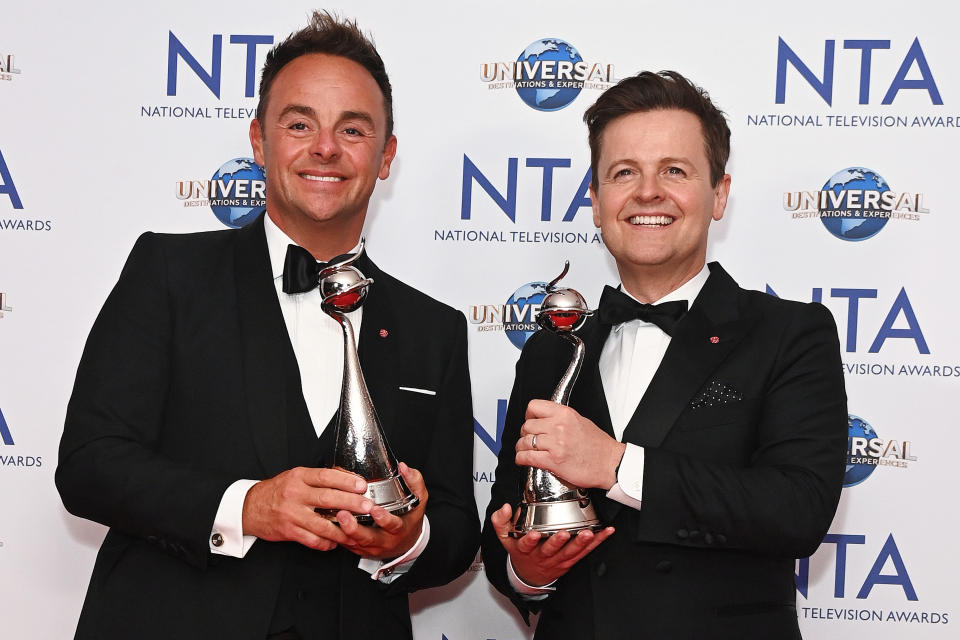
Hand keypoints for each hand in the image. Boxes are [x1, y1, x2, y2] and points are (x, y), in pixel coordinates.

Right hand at [242, 466, 371, 550]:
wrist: (249, 508)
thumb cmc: (276, 491)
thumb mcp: (295, 477)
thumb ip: (317, 479)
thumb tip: (347, 478)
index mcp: (298, 477)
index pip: (326, 477)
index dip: (346, 481)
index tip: (361, 485)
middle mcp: (295, 495)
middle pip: (328, 498)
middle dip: (351, 503)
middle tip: (367, 506)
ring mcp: (292, 514)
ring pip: (322, 524)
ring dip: (342, 529)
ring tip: (356, 530)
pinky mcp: (289, 531)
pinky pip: (312, 540)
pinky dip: (326, 543)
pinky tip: (335, 542)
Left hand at [336, 462, 427, 559]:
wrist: (406, 542)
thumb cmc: (409, 518)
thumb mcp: (419, 500)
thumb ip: (413, 481)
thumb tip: (403, 466)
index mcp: (399, 529)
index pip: (393, 525)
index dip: (383, 519)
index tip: (374, 509)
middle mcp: (385, 541)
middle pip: (367, 538)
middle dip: (354, 528)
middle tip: (342, 513)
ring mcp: (371, 548)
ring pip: (354, 542)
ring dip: (342, 531)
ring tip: (332, 516)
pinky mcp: (360, 550)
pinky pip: (347, 545)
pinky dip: (337, 536)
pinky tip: (328, 524)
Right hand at [490, 503, 613, 586]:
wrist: (530, 576)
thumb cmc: (521, 553)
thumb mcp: (506, 539)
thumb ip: (501, 522)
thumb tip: (505, 507)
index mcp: (525, 550)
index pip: (526, 545)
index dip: (530, 540)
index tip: (534, 533)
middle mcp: (542, 556)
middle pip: (551, 549)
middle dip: (558, 542)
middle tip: (565, 533)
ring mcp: (558, 560)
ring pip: (570, 552)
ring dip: (580, 543)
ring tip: (588, 533)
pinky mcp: (571, 561)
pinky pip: (585, 553)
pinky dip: (597, 542)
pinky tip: (606, 532)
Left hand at [516, 400, 625, 489]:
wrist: (610, 464)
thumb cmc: (599, 446)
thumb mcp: (581, 421)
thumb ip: (562, 418)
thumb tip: (546, 419)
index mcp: (565, 414)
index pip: (534, 406)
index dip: (528, 415)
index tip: (530, 419)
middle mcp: (558, 426)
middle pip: (527, 425)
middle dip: (525, 433)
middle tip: (528, 438)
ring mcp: (555, 444)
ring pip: (525, 441)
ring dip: (522, 447)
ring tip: (524, 450)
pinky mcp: (553, 461)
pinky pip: (527, 457)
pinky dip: (521, 458)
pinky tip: (523, 459)